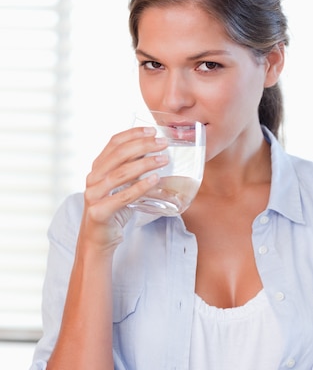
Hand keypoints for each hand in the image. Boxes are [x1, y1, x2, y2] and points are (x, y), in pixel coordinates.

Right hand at [80, 127, 167, 250]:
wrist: (97, 239)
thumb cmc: (113, 211)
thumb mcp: (121, 186)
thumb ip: (132, 171)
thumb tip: (155, 153)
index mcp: (97, 168)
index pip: (113, 143)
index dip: (133, 133)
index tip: (152, 130)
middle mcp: (93, 178)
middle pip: (118, 154)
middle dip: (143, 145)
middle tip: (163, 143)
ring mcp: (94, 195)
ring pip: (121, 173)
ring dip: (145, 164)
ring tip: (163, 159)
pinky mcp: (99, 212)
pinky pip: (123, 197)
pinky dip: (140, 187)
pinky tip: (154, 180)